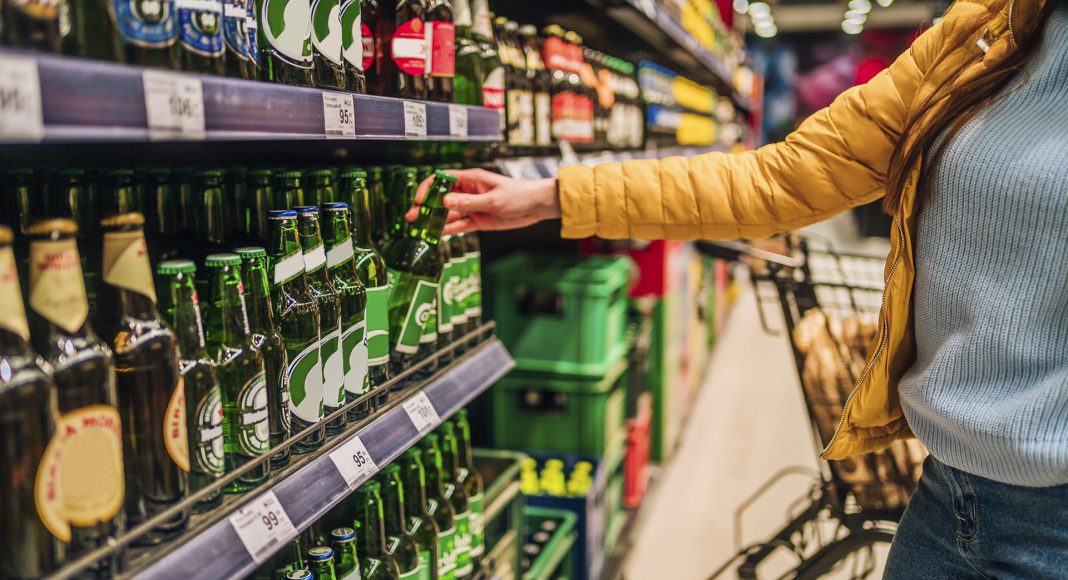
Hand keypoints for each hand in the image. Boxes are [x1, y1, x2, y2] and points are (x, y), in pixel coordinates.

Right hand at [406, 169, 559, 234]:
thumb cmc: (519, 195)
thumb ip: (469, 202)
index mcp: (471, 179)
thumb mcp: (493, 200)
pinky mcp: (478, 220)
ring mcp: (472, 207)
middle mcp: (468, 192)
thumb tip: (445, 201)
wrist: (537, 207)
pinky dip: (448, 230)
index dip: (428, 188)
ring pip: (448, 214)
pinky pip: (459, 225)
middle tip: (412, 218)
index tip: (420, 200)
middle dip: (426, 207)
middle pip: (441, 198)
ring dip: (434, 221)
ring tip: (420, 230)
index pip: (442, 179)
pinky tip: (436, 235)